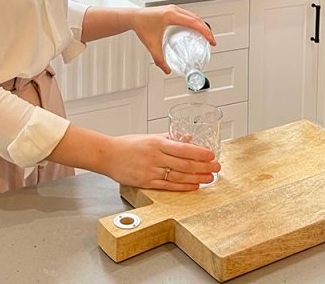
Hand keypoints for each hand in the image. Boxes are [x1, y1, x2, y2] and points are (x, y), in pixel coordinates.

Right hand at [104, 134, 219, 191]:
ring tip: (210, 178)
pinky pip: (168, 186)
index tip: (211, 154)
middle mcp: (155, 157)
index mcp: (157, 143)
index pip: (183, 148)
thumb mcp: (149, 137)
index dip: (199, 152)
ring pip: (179, 176)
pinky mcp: (146, 182)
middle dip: (203, 166)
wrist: (107, 155)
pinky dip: (183, 187)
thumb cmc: (127, 144)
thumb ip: (169, 138)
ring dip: (197, 178)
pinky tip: (194, 186)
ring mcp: (151, 171)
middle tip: (216, 167)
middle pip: (184, 164)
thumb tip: (187, 138)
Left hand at [125, 5, 216, 73]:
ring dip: (201, 24)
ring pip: (192, 15)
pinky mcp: (171, 10)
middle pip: (196, 18)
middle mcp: (173, 10)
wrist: (133, 17)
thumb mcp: (151, 45)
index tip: (210, 39)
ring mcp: (173, 9)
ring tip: (205, 35)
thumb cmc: (140, 25)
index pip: (193, 23)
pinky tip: (194, 29)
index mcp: (171, 16)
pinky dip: (194, 22)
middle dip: (206, 29)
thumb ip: (159, 59)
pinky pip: (187, 15)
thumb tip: (166, 69)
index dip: (205, 31)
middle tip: (211, 40)